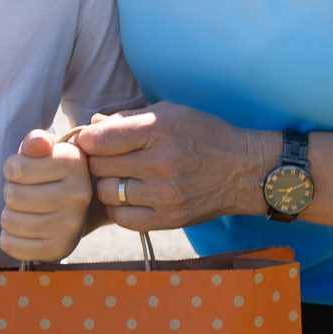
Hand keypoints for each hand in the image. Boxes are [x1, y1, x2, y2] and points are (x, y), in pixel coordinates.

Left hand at [0, 129, 91, 261]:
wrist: (78, 211)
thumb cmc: (52, 175)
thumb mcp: (46, 152)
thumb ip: (36, 141)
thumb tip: (36, 144)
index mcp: (74, 164)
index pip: (16, 168)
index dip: (13, 169)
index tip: (26, 172)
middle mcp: (78, 196)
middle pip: (12, 195)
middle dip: (11, 192)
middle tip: (27, 193)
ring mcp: (70, 226)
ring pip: (9, 220)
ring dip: (10, 214)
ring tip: (27, 211)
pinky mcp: (58, 250)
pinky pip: (10, 244)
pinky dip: (9, 237)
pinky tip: (25, 230)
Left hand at [76, 102, 269, 230]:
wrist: (244, 171)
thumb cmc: (204, 135)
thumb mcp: (170, 113)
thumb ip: (128, 119)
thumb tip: (91, 126)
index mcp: (158, 131)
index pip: (98, 139)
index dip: (88, 139)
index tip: (93, 140)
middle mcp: (160, 164)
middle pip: (98, 166)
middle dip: (97, 160)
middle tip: (109, 158)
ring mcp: (164, 196)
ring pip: (106, 193)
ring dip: (107, 185)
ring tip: (121, 177)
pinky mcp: (168, 220)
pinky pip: (122, 218)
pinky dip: (120, 207)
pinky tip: (131, 196)